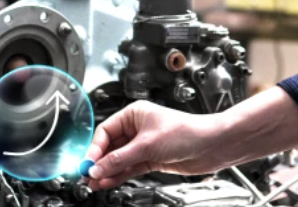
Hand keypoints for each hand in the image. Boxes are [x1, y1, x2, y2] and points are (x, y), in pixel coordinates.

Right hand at [84, 101, 231, 189]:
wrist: (210, 145)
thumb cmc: (186, 132)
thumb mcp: (147, 145)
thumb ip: (120, 158)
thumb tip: (98, 167)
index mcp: (134, 114)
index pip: (106, 131)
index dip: (95, 148)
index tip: (88, 163)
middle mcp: (137, 128)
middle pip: (110, 146)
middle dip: (99, 161)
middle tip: (87, 175)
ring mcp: (144, 144)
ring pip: (119, 159)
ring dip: (107, 171)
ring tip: (94, 182)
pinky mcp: (151, 158)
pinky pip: (129, 167)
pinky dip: (118, 175)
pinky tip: (108, 181)